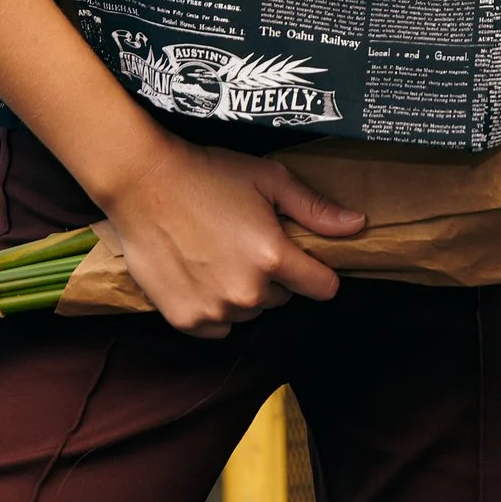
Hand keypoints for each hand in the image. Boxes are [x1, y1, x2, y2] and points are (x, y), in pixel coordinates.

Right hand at [99, 136, 364, 339]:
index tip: (302, 256)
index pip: (322, 286)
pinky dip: (214, 308)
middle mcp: (247, 292)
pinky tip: (200, 274)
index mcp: (273, 258)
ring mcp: (214, 310)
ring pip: (248, 312)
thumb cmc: (208, 174)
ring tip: (218, 254)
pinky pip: (218, 327)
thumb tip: (359, 225)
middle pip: (282, 298)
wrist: (142, 181)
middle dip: (273, 276)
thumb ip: (315, 209)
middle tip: (246, 241)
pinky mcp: (185, 320)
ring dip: (242, 292)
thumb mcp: (269, 179)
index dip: (317, 270)